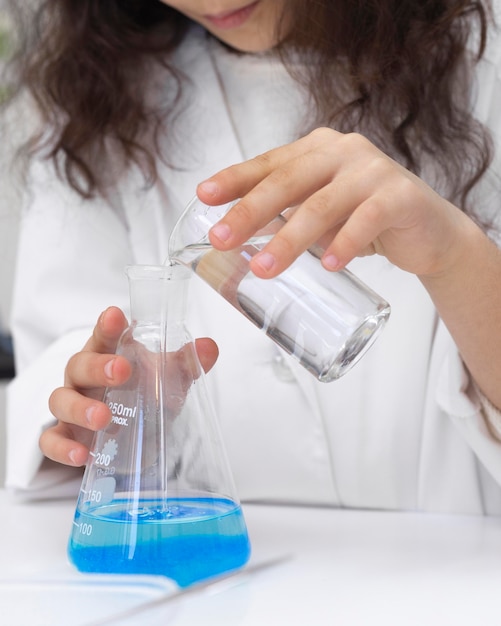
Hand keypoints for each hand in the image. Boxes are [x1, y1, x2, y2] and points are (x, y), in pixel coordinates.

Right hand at [42, 306, 217, 466]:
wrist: (132, 439)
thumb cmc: (143, 396)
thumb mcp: (166, 380)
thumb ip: (186, 364)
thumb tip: (209, 348)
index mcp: (106, 355)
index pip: (103, 336)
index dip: (107, 326)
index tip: (115, 315)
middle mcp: (83, 378)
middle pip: (79, 365)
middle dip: (98, 367)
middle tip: (121, 371)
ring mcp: (71, 406)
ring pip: (61, 400)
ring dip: (80, 408)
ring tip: (104, 418)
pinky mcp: (65, 437)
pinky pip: (51, 440)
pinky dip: (62, 448)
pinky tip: (82, 455)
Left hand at [197, 127, 470, 279]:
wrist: (429, 230)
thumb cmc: (365, 219)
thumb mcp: (322, 211)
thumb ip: (288, 214)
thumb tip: (236, 237)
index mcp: (318, 150)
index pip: (269, 163)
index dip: (235, 179)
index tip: (203, 196)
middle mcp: (343, 152)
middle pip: (287, 181)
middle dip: (249, 212)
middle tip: (221, 240)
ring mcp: (373, 171)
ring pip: (322, 205)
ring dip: (289, 240)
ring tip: (263, 269)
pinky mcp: (401, 196)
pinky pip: (367, 220)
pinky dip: (345, 244)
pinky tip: (328, 265)